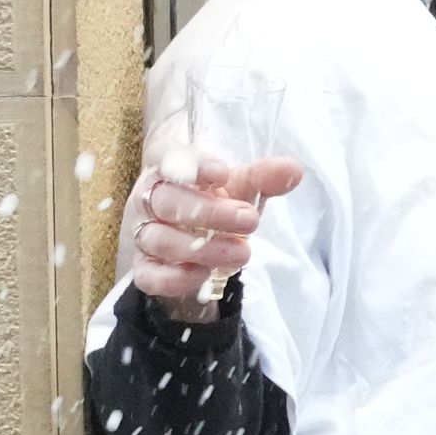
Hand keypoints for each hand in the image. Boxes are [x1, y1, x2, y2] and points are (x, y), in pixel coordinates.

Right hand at [118, 151, 301, 319]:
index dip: (191, 164)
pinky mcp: (144, 268)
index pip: (167, 157)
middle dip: (209, 212)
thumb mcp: (242, 187)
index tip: (222, 173)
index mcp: (169, 170)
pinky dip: (174, 277)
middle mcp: (149, 200)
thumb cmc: (216, 204)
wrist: (198, 245)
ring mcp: (143, 234)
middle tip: (250, 220)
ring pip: (159, 239)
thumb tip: (292, 169)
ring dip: (201, 248)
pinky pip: (148, 275)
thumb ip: (263, 177)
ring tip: (242, 251)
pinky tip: (203, 274)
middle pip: (165, 201)